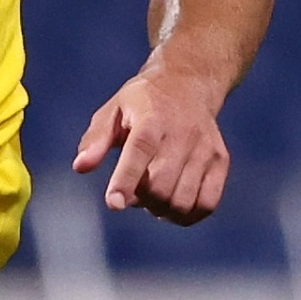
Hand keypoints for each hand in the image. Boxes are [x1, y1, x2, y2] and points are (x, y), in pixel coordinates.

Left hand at [72, 65, 232, 223]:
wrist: (188, 84)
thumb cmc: (142, 103)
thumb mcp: (113, 110)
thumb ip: (96, 139)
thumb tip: (80, 167)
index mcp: (152, 117)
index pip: (140, 150)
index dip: (126, 180)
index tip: (114, 203)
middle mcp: (183, 133)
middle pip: (160, 186)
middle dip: (140, 200)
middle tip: (134, 191)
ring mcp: (205, 148)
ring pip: (182, 201)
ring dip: (160, 210)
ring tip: (152, 196)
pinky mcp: (220, 161)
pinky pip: (206, 204)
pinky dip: (186, 215)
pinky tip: (172, 205)